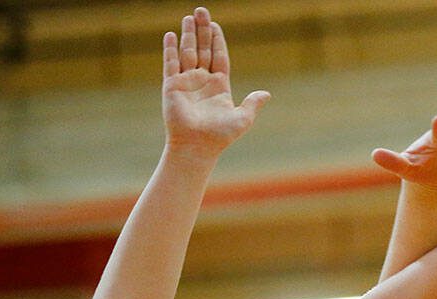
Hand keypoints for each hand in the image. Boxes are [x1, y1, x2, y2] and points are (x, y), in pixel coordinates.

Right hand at [162, 7, 268, 157]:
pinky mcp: (172, 86)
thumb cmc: (221, 136)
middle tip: (201, 11)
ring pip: (187, 52)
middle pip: (203, 49)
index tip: (215, 25)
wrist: (198, 146)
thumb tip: (266, 94)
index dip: (217, 41)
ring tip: (189, 17)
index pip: (219, 56)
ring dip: (188, 34)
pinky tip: (171, 34)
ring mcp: (186, 82)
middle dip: (202, 30)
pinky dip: (170, 49)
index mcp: (219, 86)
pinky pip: (170, 63)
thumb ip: (253, 104)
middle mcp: (202, 81)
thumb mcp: (243, 118)